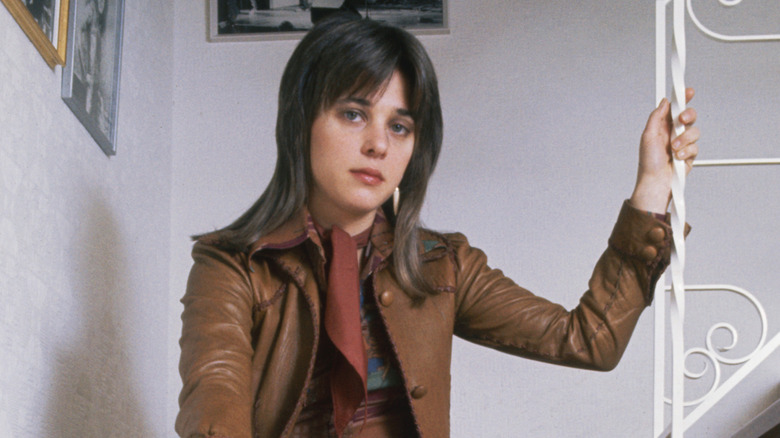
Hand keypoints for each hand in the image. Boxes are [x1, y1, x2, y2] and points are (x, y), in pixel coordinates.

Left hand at [630, 88, 699, 212]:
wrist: (656, 182)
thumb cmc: (648, 162)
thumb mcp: (648, 136)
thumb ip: (656, 117)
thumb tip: (664, 102)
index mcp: (662, 126)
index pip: (674, 108)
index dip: (682, 99)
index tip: (687, 92)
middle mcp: (673, 133)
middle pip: (689, 116)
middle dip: (688, 116)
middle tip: (682, 120)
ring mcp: (683, 143)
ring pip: (694, 132)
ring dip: (684, 139)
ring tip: (674, 148)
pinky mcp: (689, 154)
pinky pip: (695, 147)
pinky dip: (686, 151)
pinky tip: (677, 157)